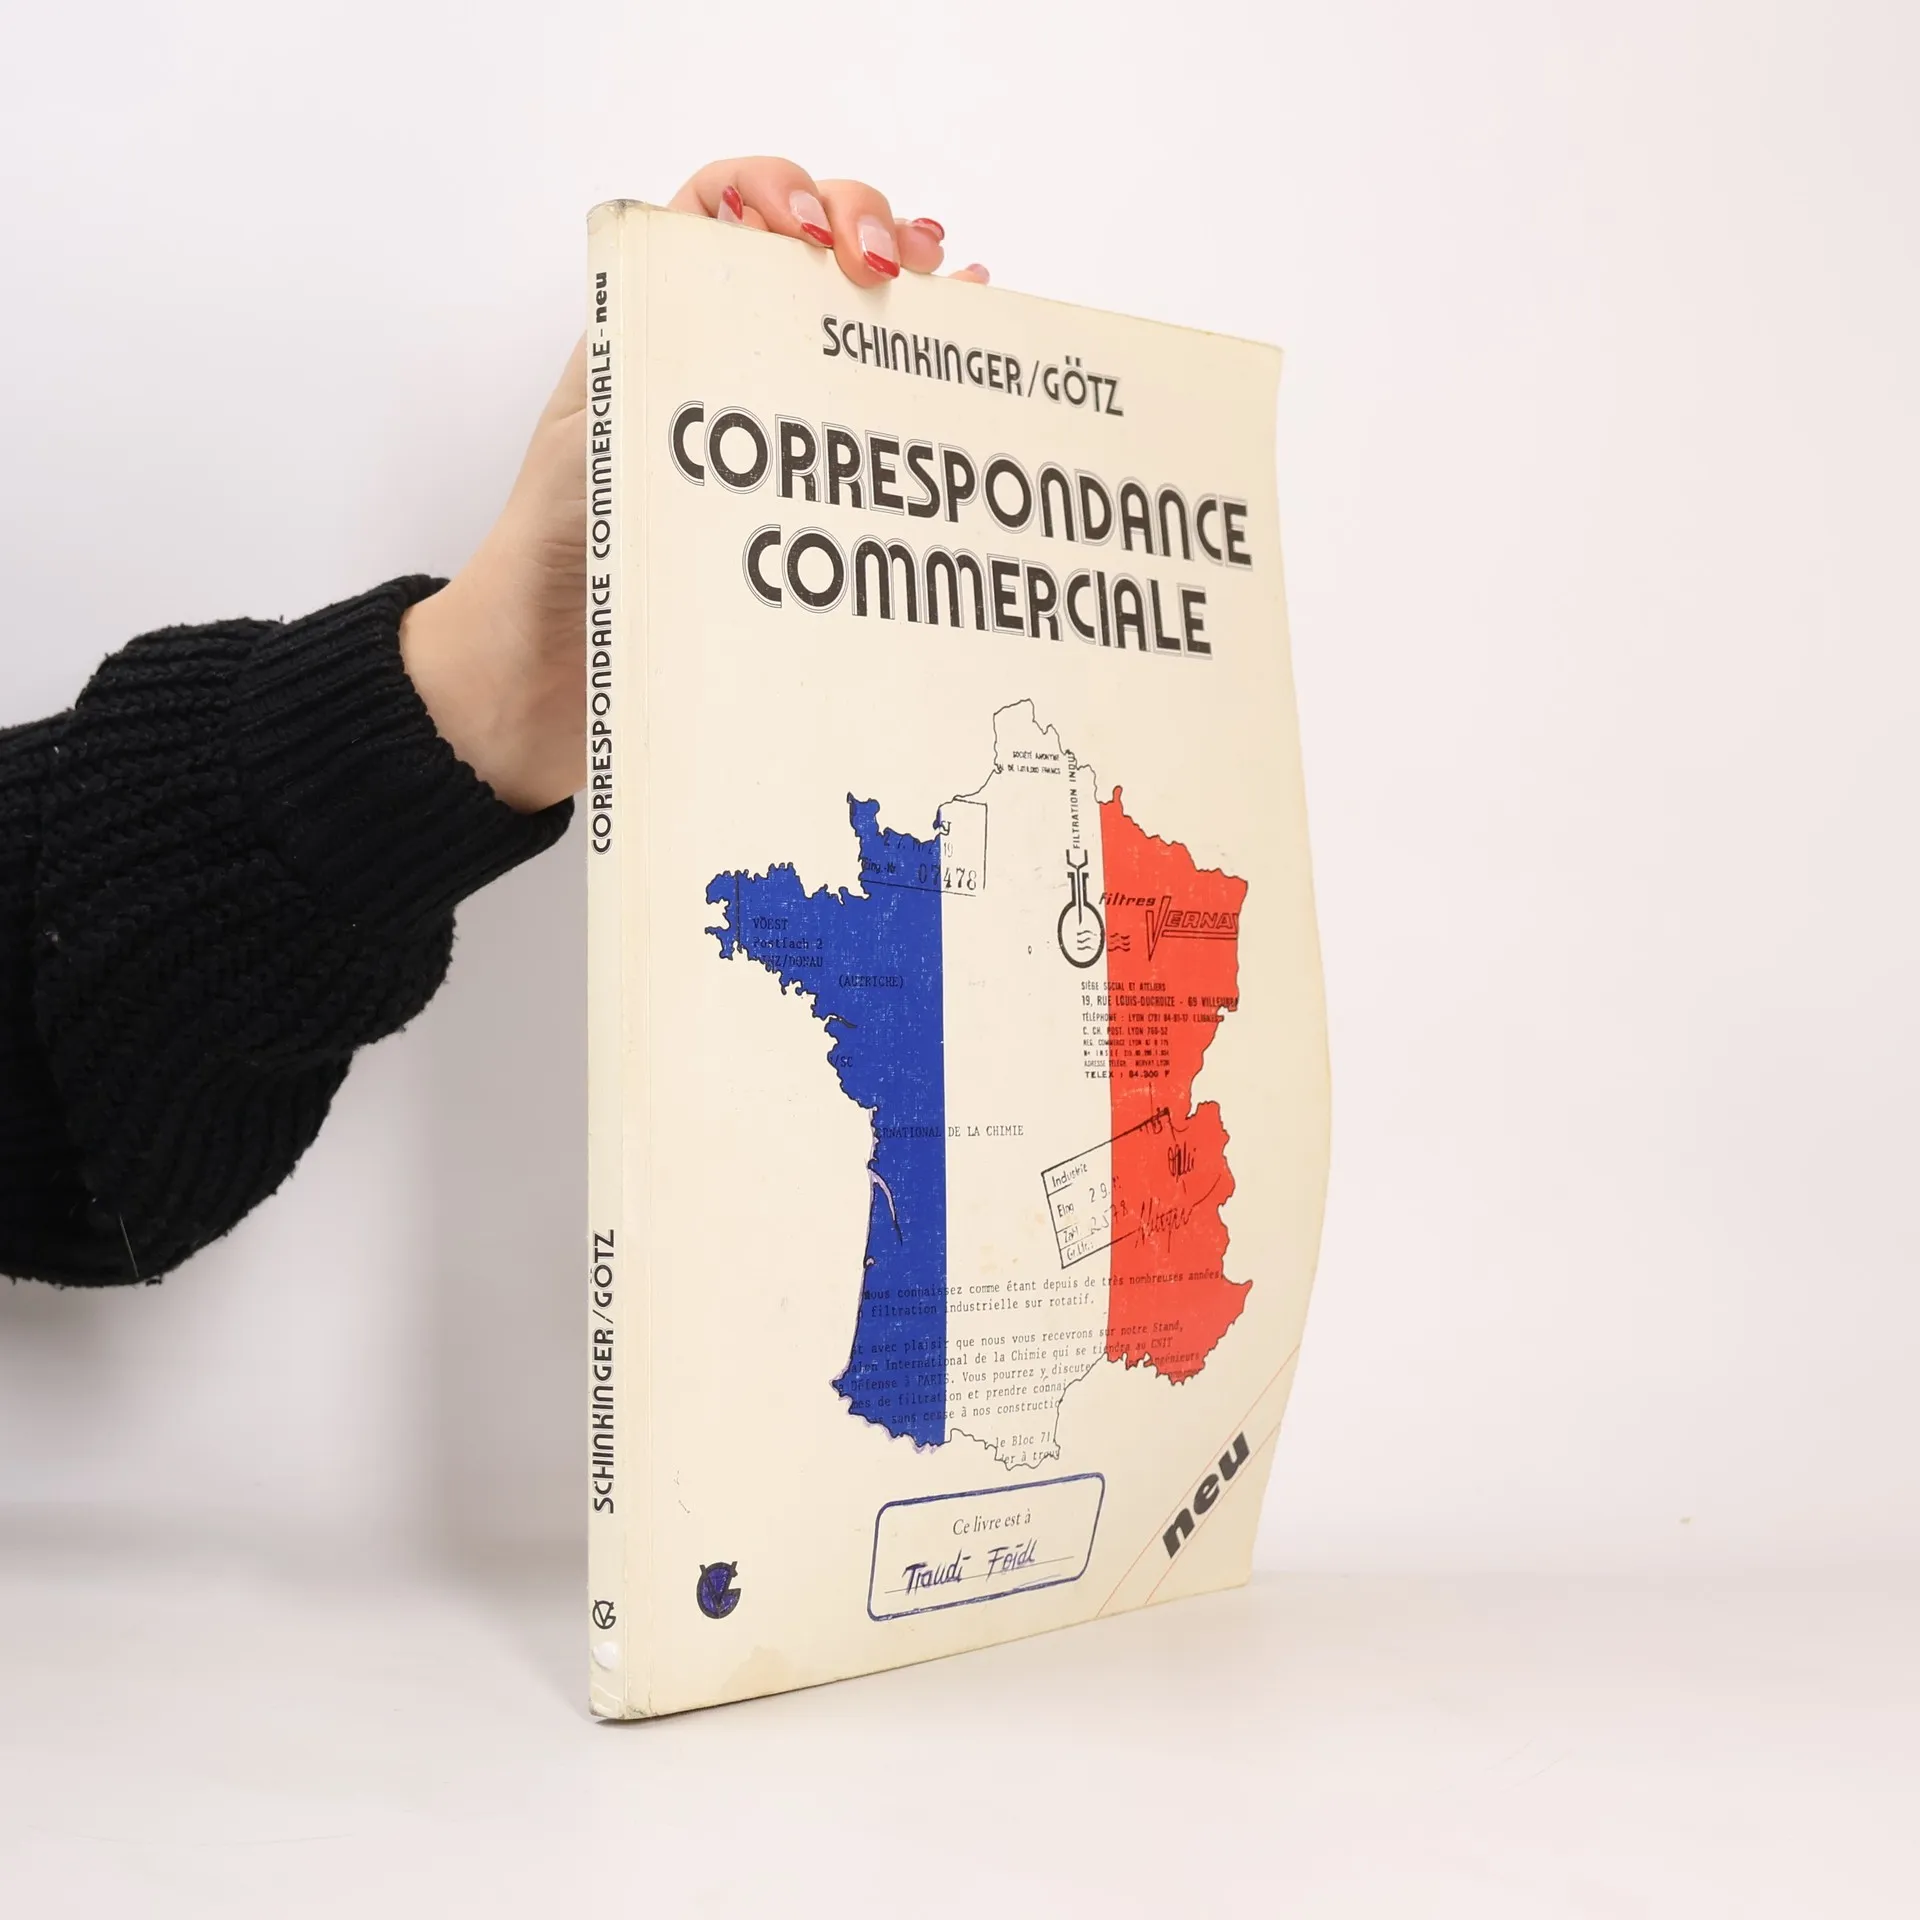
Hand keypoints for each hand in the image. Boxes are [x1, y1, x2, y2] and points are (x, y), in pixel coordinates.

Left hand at [400, 158, 988, 813]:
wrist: (545, 673)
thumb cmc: (549, 558)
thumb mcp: (594, 434)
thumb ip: (651, 364)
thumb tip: (732, 306)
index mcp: (651, 324)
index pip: (721, 205)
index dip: (777, 189)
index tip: (811, 235)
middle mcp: (713, 358)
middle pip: (805, 247)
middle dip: (861, 225)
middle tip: (889, 267)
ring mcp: (765, 420)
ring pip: (846, 321)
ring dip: (904, 287)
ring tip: (946, 284)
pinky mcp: (797, 490)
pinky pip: (864, 413)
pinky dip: (920, 365)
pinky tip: (963, 335)